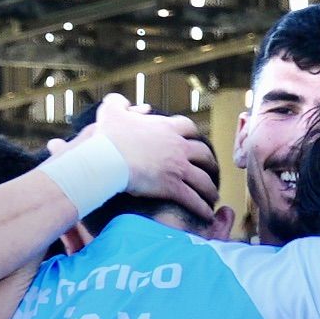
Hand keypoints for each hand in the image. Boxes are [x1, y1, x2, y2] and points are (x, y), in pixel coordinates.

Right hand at [85, 95, 218, 219]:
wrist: (107, 159)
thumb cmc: (108, 136)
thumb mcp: (111, 111)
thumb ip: (119, 104)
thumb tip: (126, 105)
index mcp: (167, 127)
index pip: (188, 128)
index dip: (194, 135)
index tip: (195, 141)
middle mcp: (178, 146)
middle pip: (203, 153)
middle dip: (209, 163)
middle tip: (211, 170)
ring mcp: (177, 167)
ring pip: (203, 179)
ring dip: (210, 189)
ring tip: (212, 196)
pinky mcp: (172, 187)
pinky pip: (193, 198)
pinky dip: (202, 207)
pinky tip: (206, 214)